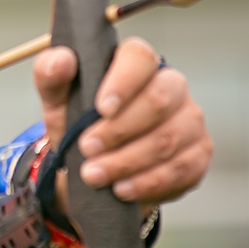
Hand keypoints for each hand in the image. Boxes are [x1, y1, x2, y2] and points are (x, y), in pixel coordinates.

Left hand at [33, 37, 211, 216]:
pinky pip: (180, 169)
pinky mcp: (197, 154)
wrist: (92, 170)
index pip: (140, 58)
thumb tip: (61, 60)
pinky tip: (122, 189)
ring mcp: (190, 120)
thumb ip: (51, 75)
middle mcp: (171, 85)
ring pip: (168, 139)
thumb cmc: (78, 125)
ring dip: (127, 161)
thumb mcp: (57, 101)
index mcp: (137, 64)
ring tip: (94, 175)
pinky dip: (147, 183)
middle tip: (86, 149)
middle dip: (119, 130)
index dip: (123, 82)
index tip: (101, 109)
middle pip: (158, 100)